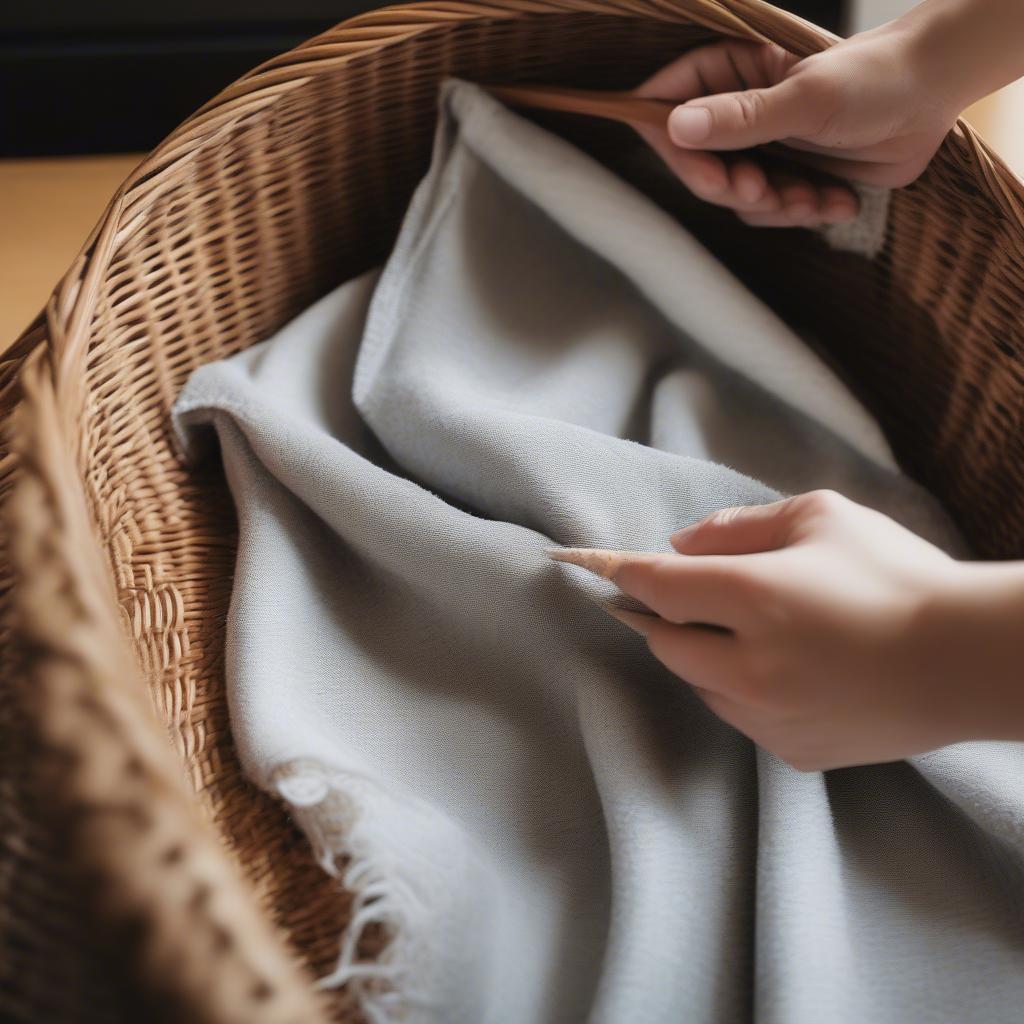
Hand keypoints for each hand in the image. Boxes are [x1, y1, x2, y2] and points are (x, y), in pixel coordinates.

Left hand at [592, 491, 1023, 770]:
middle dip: (664, 614)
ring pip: (698, 682)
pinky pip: (738, 716)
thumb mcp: (821, 518)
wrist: (971, 662)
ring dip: (702, 652)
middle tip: (690, 593)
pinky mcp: (793, 751)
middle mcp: (749, 666)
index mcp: (755, 598)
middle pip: (664, 642)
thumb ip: (739, 527)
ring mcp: (769, 717)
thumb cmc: (898, 575)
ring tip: (758, 629)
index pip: (657, 584)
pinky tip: (787, 669)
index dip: (612, 570)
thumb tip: (681, 545)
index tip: (577, 562)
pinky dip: (739, 688)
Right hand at [632, 23, 960, 226]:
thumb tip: (678, 125)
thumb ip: (740, 117)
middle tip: (763, 191)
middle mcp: (736, 110)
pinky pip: (770, 212)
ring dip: (774, 206)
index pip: (666, 105)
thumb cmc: (874, 78)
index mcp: (728, 72)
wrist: (934, 95)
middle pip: (697, 164)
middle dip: (733, 189)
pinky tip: (836, 201)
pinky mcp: (786, 175)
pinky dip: (802, 213)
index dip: (674, 145)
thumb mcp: (804, 99)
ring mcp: (759, 146)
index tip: (707, 173)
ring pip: (733, 197)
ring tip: (812, 196)